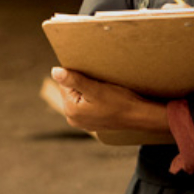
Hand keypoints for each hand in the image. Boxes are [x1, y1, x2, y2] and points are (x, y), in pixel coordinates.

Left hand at [50, 67, 165, 132]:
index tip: (93, 79)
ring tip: (104, 93)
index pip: (65, 84)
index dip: (79, 77)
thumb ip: (73, 80)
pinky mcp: (92, 123)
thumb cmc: (119, 101)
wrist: (139, 116)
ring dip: (89, 92)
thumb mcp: (95, 88)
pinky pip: (88, 106)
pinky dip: (94, 100)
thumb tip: (54, 71)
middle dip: (83, 85)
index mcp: (70, 111)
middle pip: (71, 91)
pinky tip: (106, 101)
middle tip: (100, 86)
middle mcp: (73, 119)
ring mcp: (83, 123)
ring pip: (80, 97)